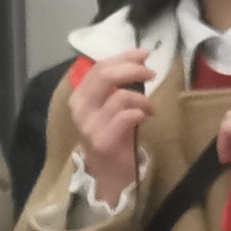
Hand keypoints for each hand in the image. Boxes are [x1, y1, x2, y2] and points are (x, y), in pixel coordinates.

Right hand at [66, 48, 158, 207]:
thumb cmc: (112, 138)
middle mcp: (80, 109)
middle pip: (104, 75)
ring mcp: (90, 126)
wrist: (108, 175)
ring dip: (141, 97)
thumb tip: (138, 61)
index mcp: (80, 97)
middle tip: (151, 73)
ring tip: (150, 106)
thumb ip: (115, 87)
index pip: (99, 67)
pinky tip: (146, 116)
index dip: (123, 57)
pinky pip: (125, 116)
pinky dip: (140, 112)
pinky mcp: (103, 141)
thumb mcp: (108, 108)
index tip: (144, 54)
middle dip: (132, 69)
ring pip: (118, 95)